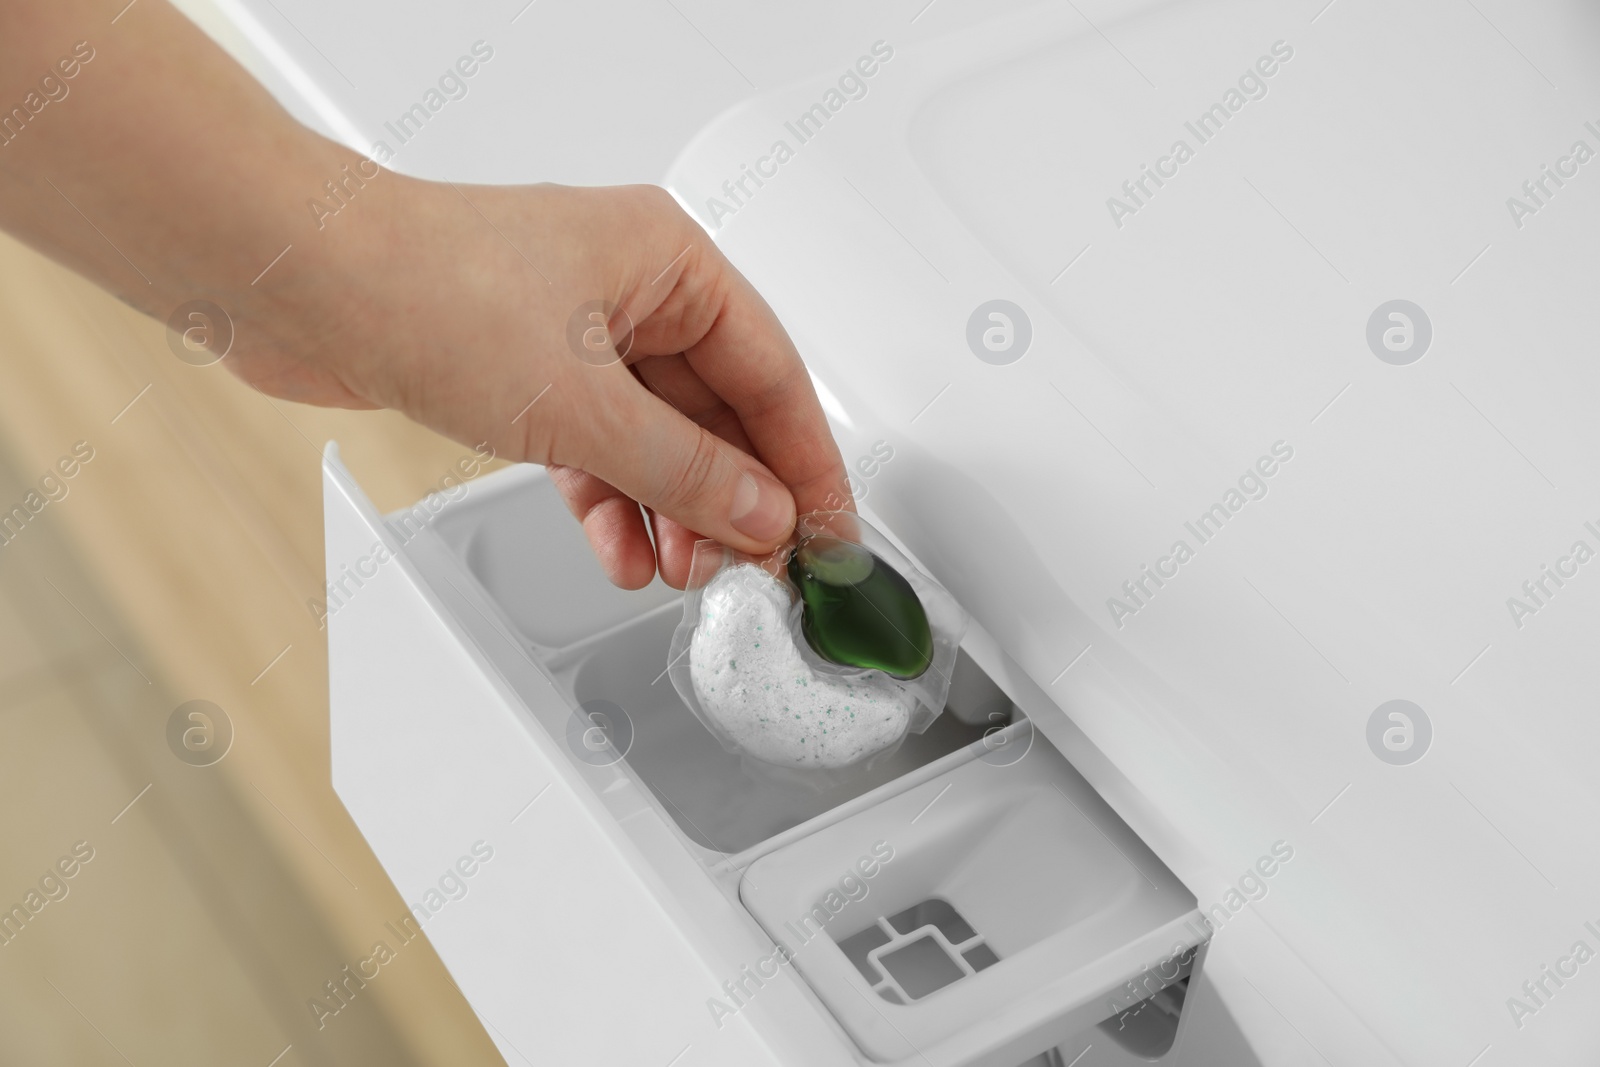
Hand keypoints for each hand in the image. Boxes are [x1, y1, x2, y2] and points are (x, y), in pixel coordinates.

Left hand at [228, 177, 851, 588]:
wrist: (296, 285)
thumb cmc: (424, 287)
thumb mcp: (584, 404)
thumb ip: (685, 471)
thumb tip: (761, 516)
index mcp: (671, 261)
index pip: (773, 375)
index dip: (806, 466)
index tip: (828, 537)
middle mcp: (632, 291)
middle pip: (718, 413)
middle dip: (734, 500)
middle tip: (757, 572)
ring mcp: (577, 334)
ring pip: (657, 439)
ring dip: (674, 512)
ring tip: (687, 574)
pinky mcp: (526, 375)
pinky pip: (598, 450)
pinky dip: (613, 504)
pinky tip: (622, 552)